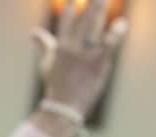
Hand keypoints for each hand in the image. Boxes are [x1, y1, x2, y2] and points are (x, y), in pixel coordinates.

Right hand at [32, 0, 127, 115]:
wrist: (63, 107)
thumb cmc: (56, 84)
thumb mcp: (47, 62)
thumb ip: (43, 43)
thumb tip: (33, 32)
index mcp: (61, 45)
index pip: (67, 17)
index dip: (71, 3)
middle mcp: (72, 46)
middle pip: (84, 17)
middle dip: (91, 2)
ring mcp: (86, 54)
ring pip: (95, 26)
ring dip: (101, 9)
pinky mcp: (99, 62)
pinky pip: (108, 45)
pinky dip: (115, 34)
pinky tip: (122, 24)